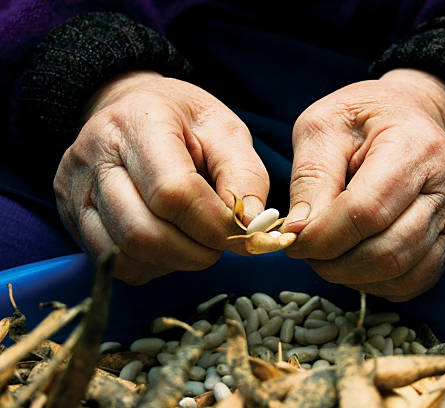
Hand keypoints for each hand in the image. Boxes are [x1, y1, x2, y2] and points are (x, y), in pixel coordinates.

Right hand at [54, 71, 268, 283]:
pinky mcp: (71, 215)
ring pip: (125, 254)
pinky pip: (114, 263)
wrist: (132, 109)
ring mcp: (76, 188)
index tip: (240, 233)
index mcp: (138, 122)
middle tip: (222, 243)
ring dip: (175, 261)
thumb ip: (245, 176)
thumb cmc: (185, 121)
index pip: (172, 192)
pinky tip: (170, 243)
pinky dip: (152, 265)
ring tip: (198, 241)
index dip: (212, 224)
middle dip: (195, 252)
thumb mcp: (225, 131)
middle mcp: (95, 154)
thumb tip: (253, 227)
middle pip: (143, 232)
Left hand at [282, 69, 444, 300]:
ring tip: (326, 257)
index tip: (293, 239)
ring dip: (353, 276)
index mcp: (415, 147)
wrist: (410, 115)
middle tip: (306, 252)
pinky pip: (415, 282)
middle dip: (334, 263)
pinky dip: (377, 284)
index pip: (368, 211)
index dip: (324, 236)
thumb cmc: (364, 118)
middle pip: (388, 251)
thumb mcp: (324, 127)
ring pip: (402, 273)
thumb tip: (298, 231)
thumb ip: (310, 177)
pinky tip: (354, 264)